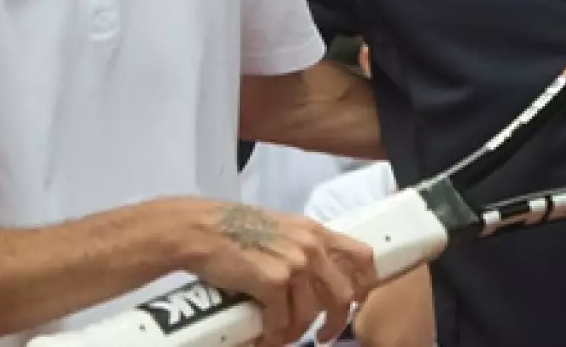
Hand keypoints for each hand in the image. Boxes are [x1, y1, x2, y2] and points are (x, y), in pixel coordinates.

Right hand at [185, 202, 375, 346]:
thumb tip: (319, 278)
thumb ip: (305, 247)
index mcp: (316, 232)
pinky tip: (265, 338)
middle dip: (334, 322)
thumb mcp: (283, 229)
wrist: (201, 229)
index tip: (355, 304)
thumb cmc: (235, 229)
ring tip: (282, 336)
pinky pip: (282, 321)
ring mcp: (294, 265)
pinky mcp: (272, 283)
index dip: (364, 285)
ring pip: (310, 314)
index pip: (362, 257)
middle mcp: (311, 247)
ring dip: (296, 332)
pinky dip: (274, 336)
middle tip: (322, 335)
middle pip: (342, 295)